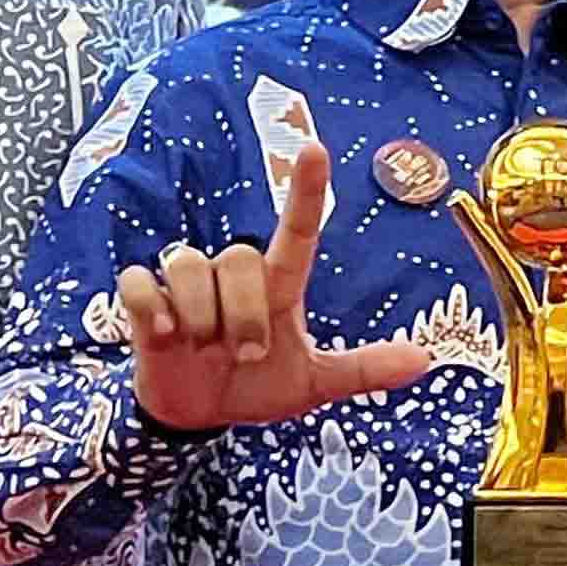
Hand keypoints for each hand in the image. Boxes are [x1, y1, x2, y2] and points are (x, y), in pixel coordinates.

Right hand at [128, 128, 432, 433]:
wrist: (200, 416)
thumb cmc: (257, 387)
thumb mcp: (313, 385)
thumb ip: (363, 369)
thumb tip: (425, 361)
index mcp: (277, 288)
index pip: (296, 232)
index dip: (304, 192)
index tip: (314, 149)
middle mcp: (233, 276)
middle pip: (240, 258)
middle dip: (243, 317)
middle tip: (244, 356)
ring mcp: (187, 285)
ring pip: (190, 268)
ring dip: (201, 321)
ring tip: (203, 350)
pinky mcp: (146, 300)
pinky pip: (141, 284)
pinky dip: (152, 312)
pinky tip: (164, 336)